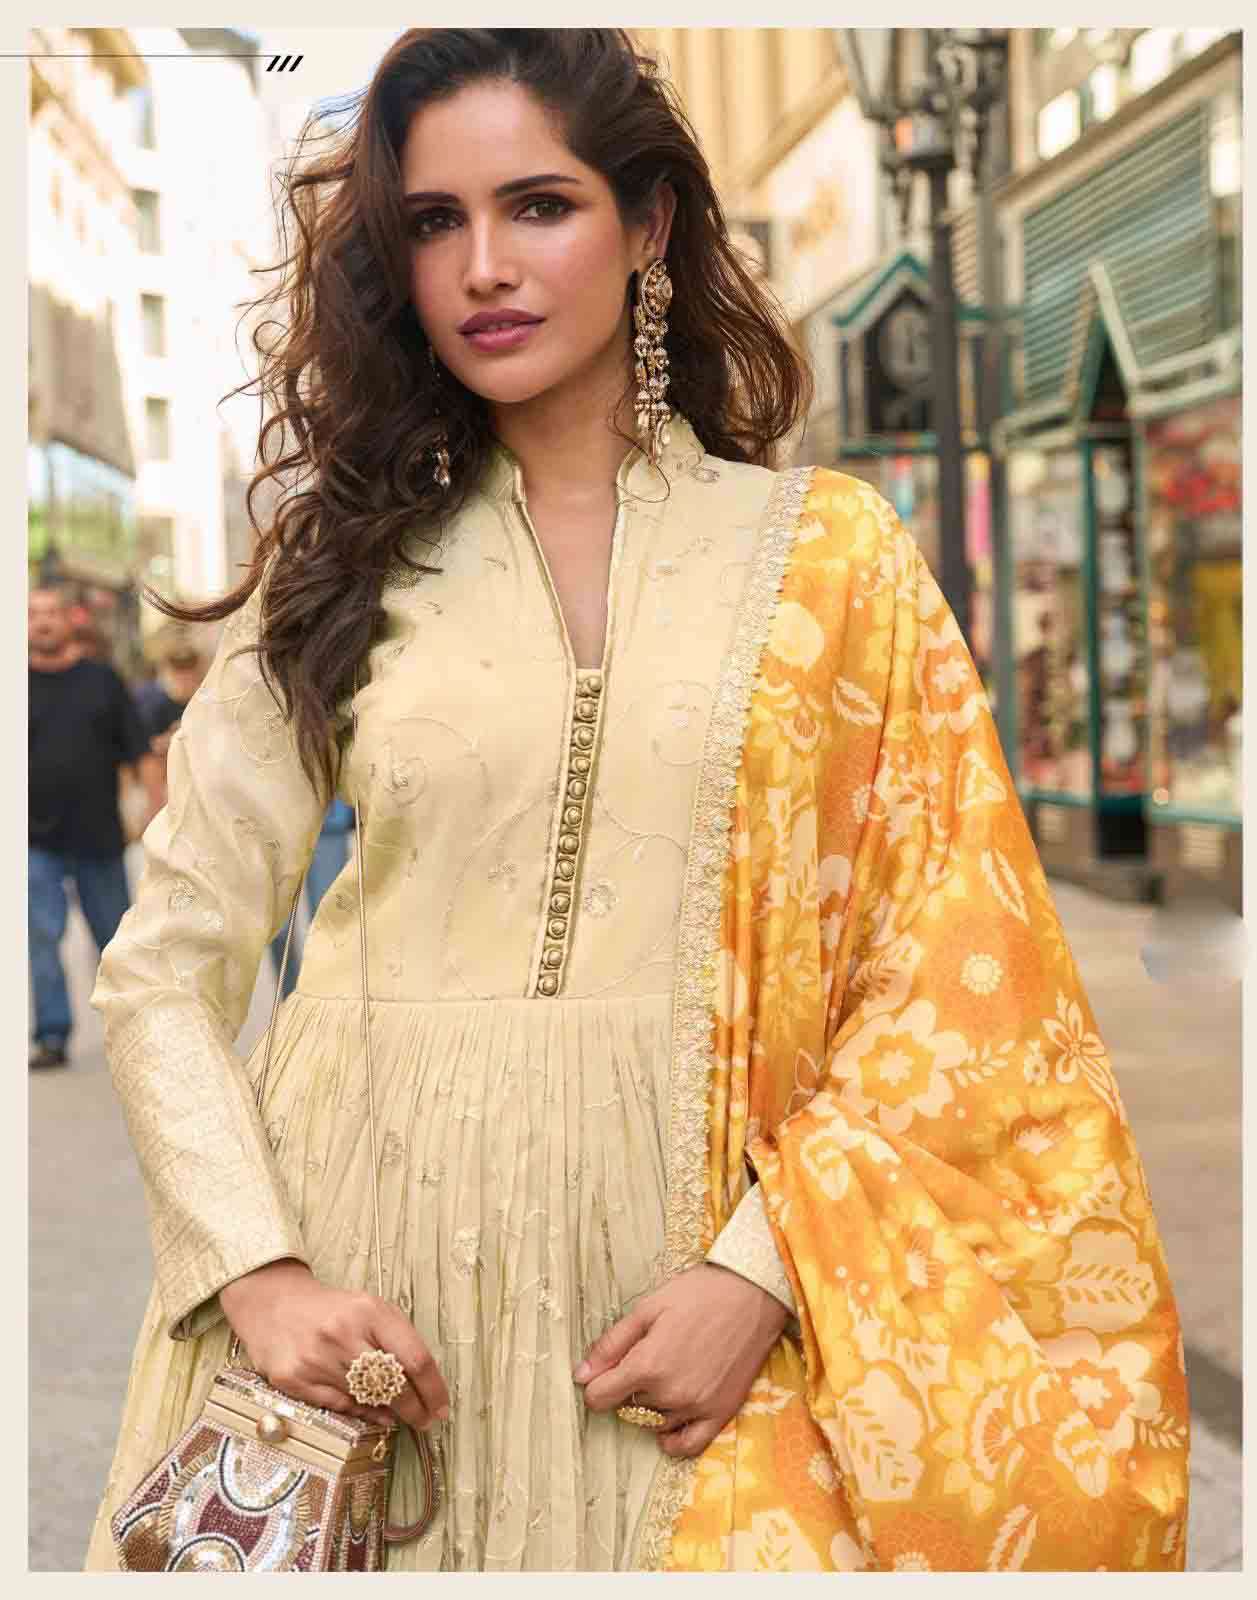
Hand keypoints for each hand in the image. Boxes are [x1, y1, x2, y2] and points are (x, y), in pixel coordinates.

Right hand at [219, 1258, 449, 1432]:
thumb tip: (419, 1388)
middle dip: (417, 1409)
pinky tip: (373, 1413)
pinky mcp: (293, 1380)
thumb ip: (397, 1340)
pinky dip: (360, 1414)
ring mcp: (316, 1359)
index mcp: (369, 1311)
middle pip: (392, 1385)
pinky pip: (338, 1407)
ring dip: (390, 1412)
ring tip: (401, 1414)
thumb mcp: (369, 1309)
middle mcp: (342, 1334)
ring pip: (366, 1400)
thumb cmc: (332, 1310)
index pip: (414, 1357)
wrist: (274, 1304)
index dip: (434, 1389)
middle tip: (427, 1421)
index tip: (442, 1407)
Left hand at [574, 1263, 788, 1458]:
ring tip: (665, 1372)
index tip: (605, 1371)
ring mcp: (697, 1407)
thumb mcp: (648, 1308)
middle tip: (645, 1357)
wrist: (753, 1294)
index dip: (596, 1383)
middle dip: (627, 1387)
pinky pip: (688, 1446)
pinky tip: (670, 1418)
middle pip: (626, 1407)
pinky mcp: (721, 1413)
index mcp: (648, 1365)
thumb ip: (612, 1344)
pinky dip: (672, 1439)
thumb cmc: (699, 1294)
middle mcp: (670, 1394)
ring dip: (650, 1405)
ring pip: (653, 1423)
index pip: (598, 1397)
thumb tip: (581, 1376)